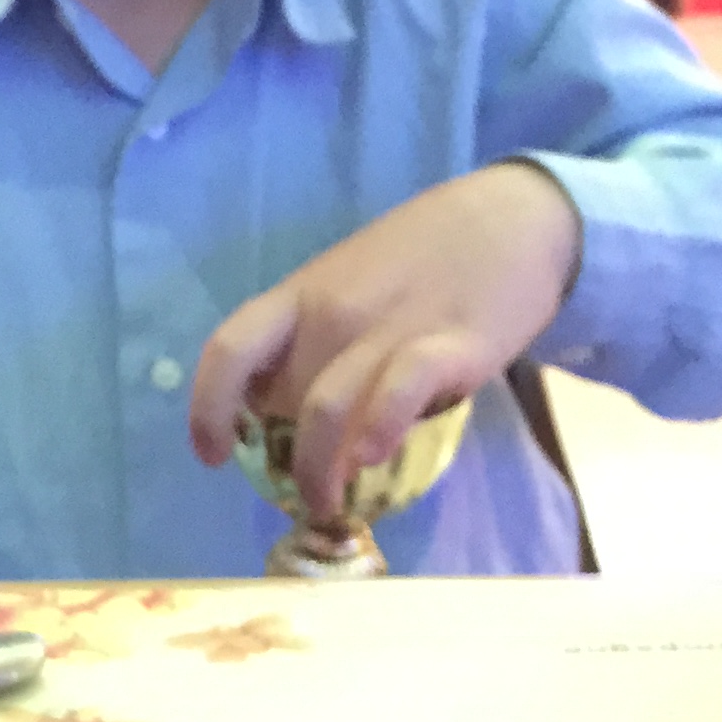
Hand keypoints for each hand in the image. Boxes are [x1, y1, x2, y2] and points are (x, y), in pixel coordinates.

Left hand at [189, 164, 581, 523]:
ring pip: (324, 409)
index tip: (211, 453)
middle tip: (302, 495)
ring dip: (317, 472)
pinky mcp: (448, 345)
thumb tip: (282, 406)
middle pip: (281, 397)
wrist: (513, 217)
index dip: (208, 407)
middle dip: (282, 461)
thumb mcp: (353, 283)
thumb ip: (317, 337)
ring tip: (329, 504)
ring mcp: (388, 327)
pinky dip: (377, 429)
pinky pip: (397, 392)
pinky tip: (373, 457)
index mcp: (303, 294)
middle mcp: (334, 312)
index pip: (230, 348)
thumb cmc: (428, 253)